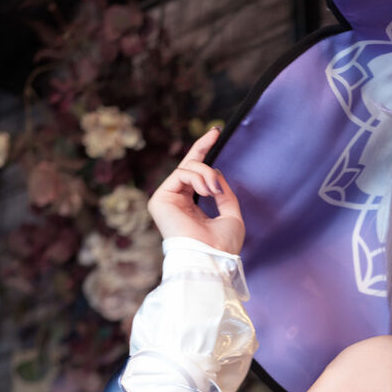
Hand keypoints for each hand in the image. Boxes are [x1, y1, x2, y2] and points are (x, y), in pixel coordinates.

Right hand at [147, 127, 243, 253]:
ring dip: (206, 174)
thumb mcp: (231, 215)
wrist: (212, 259)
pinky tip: (206, 191)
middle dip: (203, 149)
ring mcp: (167, 200)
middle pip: (188, 165)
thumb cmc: (223, 246)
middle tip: (215, 137)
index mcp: (192, 208)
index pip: (196, 175)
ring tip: (213, 191)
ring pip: (187, 168)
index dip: (203, 151)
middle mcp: (177, 203)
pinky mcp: (160, 199)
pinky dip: (198, 177)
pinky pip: (181, 173)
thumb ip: (224, 194)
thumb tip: (217, 174)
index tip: (214, 132)